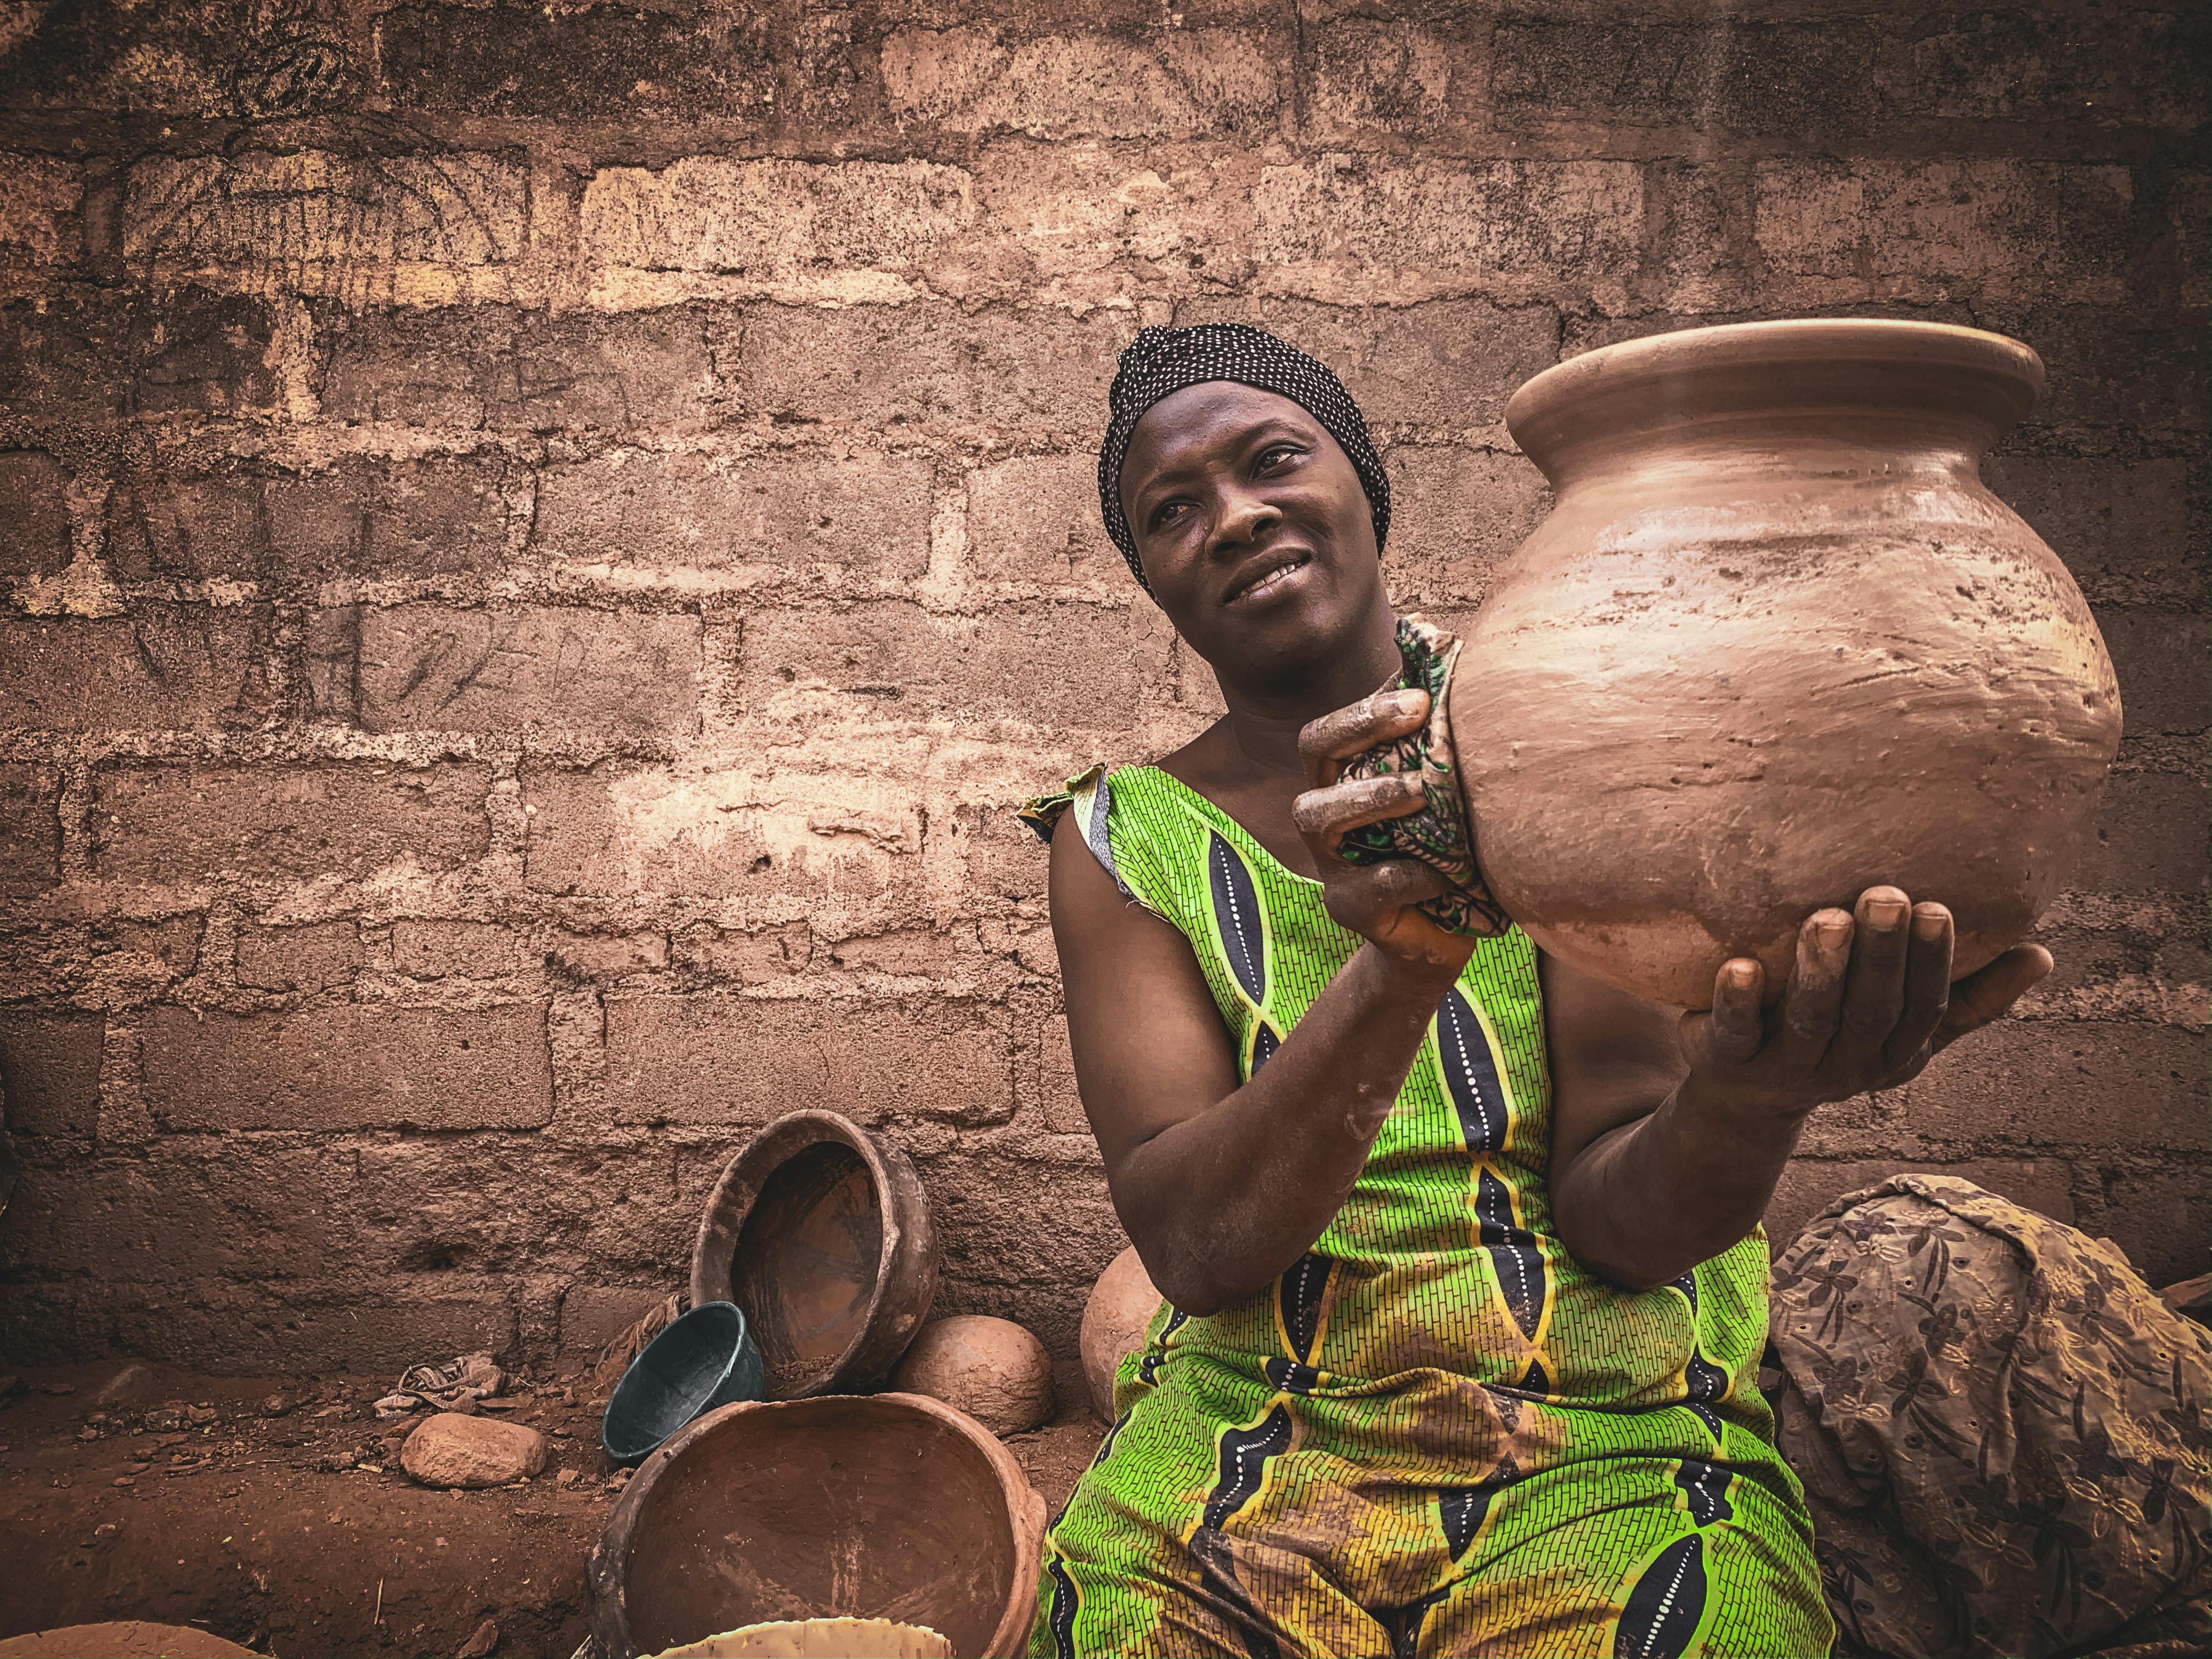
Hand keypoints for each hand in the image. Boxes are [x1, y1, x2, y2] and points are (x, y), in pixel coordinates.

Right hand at [1291, 687, 1475, 976]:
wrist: (1439, 938)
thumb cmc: (1444, 853)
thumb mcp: (1442, 797)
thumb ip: (1439, 746)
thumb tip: (1460, 666)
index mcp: (1343, 781)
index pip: (1327, 731)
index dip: (1364, 708)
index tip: (1421, 694)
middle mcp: (1326, 816)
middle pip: (1313, 755)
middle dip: (1360, 726)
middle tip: (1419, 713)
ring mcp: (1332, 863)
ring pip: (1320, 817)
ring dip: (1370, 794)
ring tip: (1419, 790)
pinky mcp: (1350, 909)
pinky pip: (1372, 886)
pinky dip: (1412, 874)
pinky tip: (1447, 872)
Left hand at [1677, 885, 2053, 1119]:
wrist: (1744, 1099)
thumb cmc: (1836, 1038)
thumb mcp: (1905, 1027)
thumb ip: (1970, 997)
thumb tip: (2043, 956)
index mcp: (1893, 1051)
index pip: (1924, 1009)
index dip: (1932, 963)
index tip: (1936, 908)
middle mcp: (1844, 1064)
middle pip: (1869, 1012)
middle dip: (1880, 956)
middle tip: (1884, 896)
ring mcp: (1785, 1067)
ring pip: (1809, 1021)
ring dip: (1820, 970)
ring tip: (1826, 918)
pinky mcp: (1728, 1062)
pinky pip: (1735, 1034)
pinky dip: (1738, 1000)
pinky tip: (1740, 965)